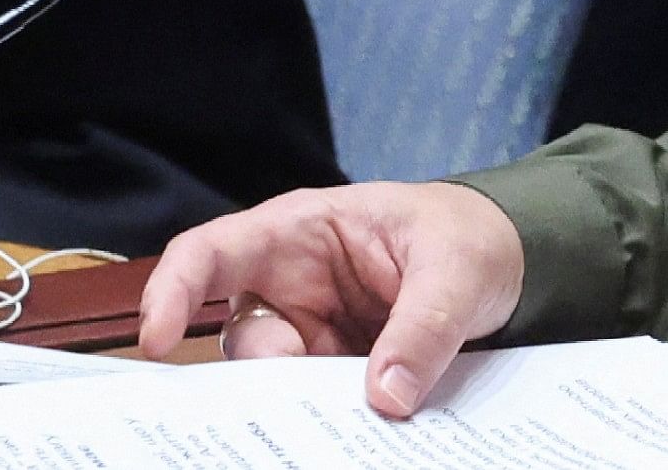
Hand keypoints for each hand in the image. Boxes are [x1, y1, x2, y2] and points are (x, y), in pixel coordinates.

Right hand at [136, 181, 526, 417]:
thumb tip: (385, 396)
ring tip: (346, 422)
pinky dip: (332, 424)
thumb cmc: (469, 236)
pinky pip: (316, 407)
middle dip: (262, 378)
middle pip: (241, 341)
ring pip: (275, 384)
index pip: (213, 252)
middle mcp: (291, 286)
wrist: (511, 262)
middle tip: (301, 404)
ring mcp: (311, 335)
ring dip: (304, 407)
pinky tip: (358, 436)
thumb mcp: (458, 267)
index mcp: (302, 231)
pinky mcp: (337, 373)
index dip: (173, 290)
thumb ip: (425, 325)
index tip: (156, 339)